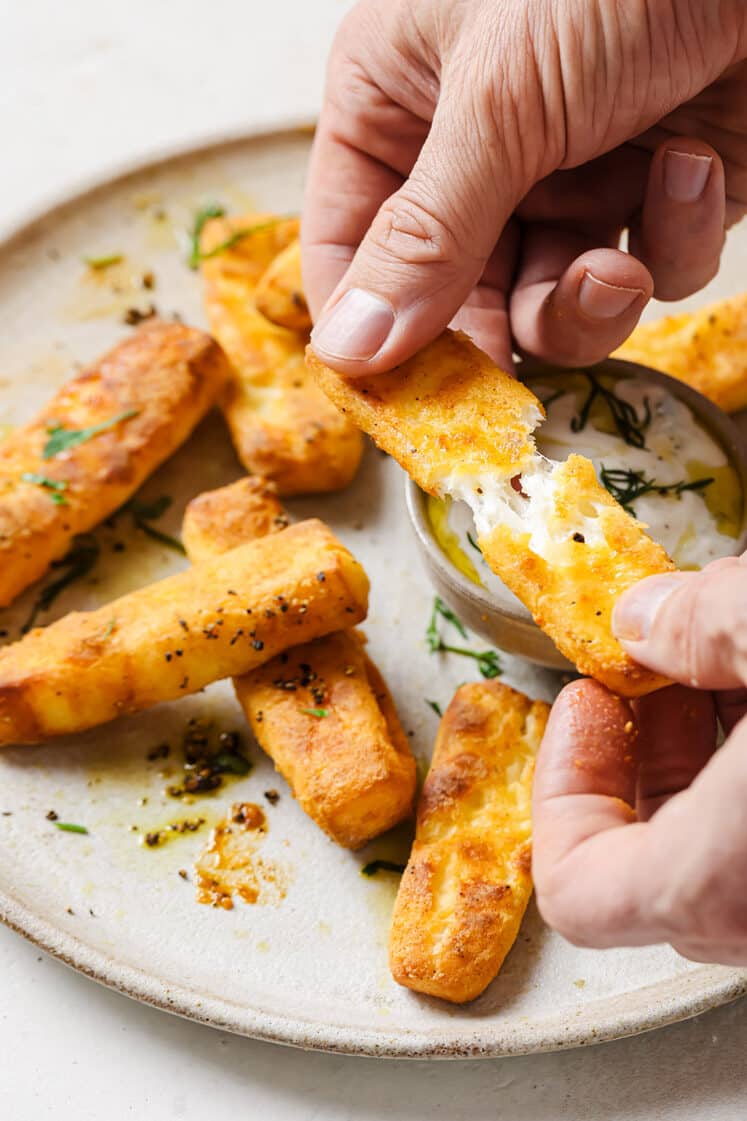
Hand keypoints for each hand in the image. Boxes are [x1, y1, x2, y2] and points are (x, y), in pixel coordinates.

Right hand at [303, 0, 746, 375]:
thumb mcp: (499, 102)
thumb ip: (425, 236)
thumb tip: (348, 350)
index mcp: (399, 101)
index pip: (347, 243)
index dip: (365, 326)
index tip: (387, 400)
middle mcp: (474, 149)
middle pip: (450, 296)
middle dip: (488, 338)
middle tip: (500, 392)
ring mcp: (568, 176)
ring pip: (547, 304)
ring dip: (583, 305)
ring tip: (613, 267)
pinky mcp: (653, 196)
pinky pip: (643, 269)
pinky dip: (671, 239)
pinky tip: (691, 164)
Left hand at [533, 557, 746, 963]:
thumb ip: (705, 625)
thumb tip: (643, 620)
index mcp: (720, 877)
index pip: (578, 888)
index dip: (560, 788)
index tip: (583, 701)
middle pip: (654, 859)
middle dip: (639, 746)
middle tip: (648, 665)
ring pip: (721, 846)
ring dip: (705, 748)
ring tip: (715, 652)